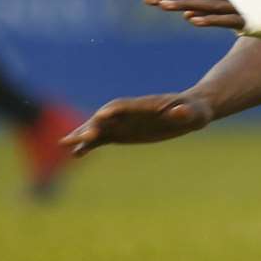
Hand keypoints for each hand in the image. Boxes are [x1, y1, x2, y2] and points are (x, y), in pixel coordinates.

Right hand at [64, 93, 214, 154]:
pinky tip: (76, 154)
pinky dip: (89, 146)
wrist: (190, 111)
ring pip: (99, 128)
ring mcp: (124, 123)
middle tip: (80, 138)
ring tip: (65, 144)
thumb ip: (186, 112)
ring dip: (83, 135)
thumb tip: (180, 111)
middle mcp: (130, 113)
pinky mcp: (122, 133)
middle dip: (93, 126)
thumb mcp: (195, 114)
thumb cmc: (196, 111)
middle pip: (106, 117)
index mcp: (146, 105)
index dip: (115, 110)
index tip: (102, 115)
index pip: (127, 106)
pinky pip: (102, 139)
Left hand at [145, 0, 244, 30]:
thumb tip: (186, 16)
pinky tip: (193, 20)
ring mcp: (236, 7)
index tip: (148, 0)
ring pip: (207, 5)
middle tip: (148, 0)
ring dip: (185, 4)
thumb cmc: (255, 14)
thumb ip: (206, 14)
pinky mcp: (246, 20)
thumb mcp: (227, 14)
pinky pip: (225, 19)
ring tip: (163, 6)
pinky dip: (209, 19)